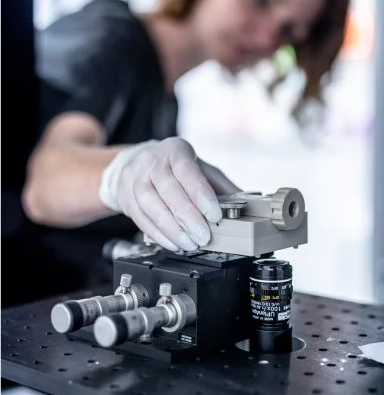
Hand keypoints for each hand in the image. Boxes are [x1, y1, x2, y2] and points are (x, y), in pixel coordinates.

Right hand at [99, 137, 238, 251]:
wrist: (134, 163)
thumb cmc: (174, 167)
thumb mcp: (200, 167)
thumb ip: (221, 185)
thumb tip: (245, 205)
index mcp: (175, 150)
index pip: (187, 171)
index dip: (201, 194)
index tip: (215, 215)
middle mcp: (152, 162)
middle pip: (169, 191)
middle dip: (188, 218)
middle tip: (204, 236)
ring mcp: (135, 180)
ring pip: (152, 207)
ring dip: (173, 230)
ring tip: (190, 244)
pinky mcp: (127, 198)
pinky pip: (142, 220)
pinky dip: (160, 235)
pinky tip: (174, 244)